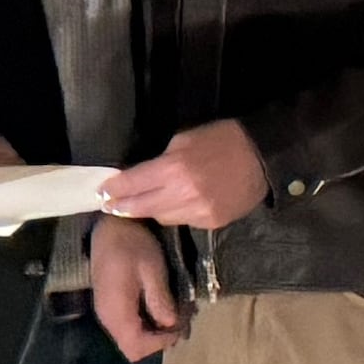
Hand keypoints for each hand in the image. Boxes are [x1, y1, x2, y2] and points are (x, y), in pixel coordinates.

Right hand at [89, 215, 184, 360]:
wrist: (108, 227)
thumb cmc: (131, 244)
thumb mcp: (152, 269)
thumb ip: (160, 300)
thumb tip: (170, 324)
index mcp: (117, 311)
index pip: (136, 347)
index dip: (159, 344)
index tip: (179, 327)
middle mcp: (107, 318)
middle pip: (131, 348)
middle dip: (157, 341)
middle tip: (179, 321)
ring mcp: (105, 312)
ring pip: (128, 338)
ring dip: (152, 333)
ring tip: (172, 314)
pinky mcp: (108, 305)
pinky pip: (126, 327)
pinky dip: (144, 324)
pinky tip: (158, 307)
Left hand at [105, 119, 268, 231]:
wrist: (262, 157)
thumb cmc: (222, 139)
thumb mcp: (185, 140)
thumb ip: (160, 161)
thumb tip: (140, 175)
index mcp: (174, 168)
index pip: (133, 184)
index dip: (114, 190)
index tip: (101, 193)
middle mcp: (183, 195)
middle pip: (142, 208)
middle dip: (124, 206)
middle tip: (110, 205)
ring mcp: (198, 213)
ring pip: (162, 218)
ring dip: (152, 209)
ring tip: (146, 202)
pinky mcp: (211, 223)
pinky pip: (184, 221)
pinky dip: (177, 212)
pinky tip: (180, 202)